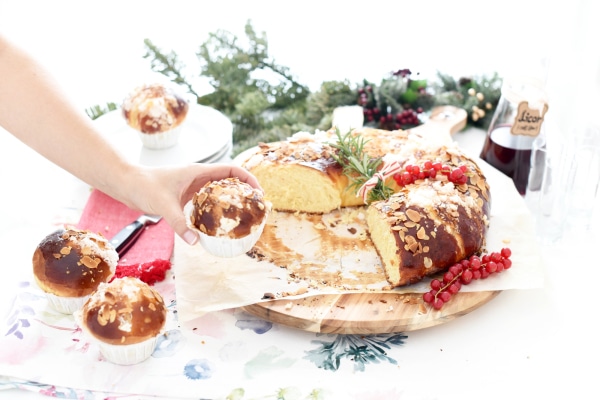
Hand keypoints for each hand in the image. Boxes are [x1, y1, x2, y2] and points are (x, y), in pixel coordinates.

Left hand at [114, 162, 260, 244]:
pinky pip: (206, 200)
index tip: (258, 192)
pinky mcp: (185, 195)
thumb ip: (179, 223)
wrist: (126, 183)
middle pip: (229, 180)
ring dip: (232, 200)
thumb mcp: (163, 205)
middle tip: (255, 208)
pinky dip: (216, 209)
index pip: (231, 170)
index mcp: (198, 171)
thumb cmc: (143, 186)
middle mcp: (197, 177)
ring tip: (243, 216)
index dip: (248, 178)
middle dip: (244, 191)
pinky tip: (218, 224)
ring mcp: (192, 186)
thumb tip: (195, 243)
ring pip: (218, 191)